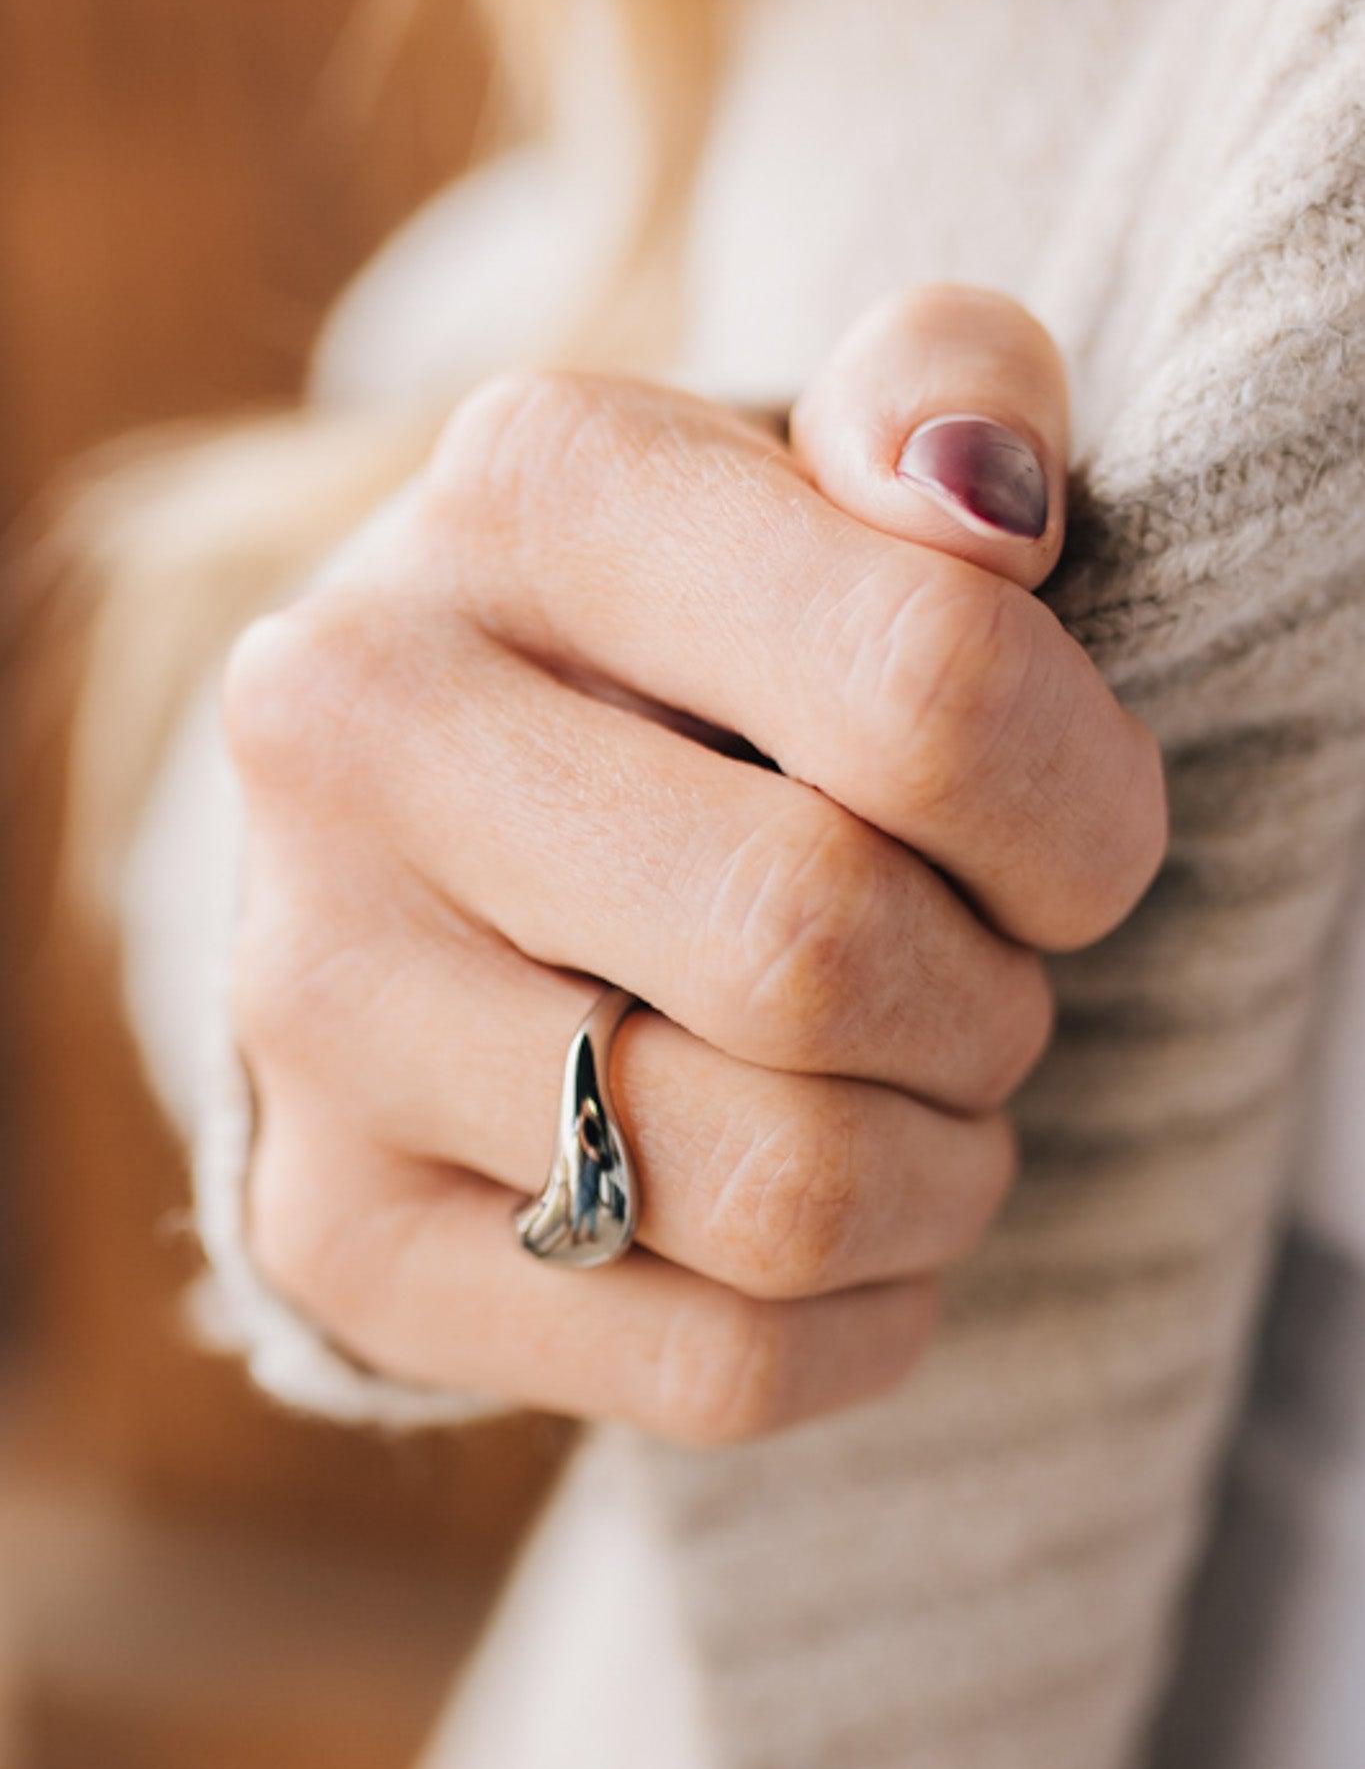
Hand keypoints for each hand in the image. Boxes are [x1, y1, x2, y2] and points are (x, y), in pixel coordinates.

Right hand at [222, 285, 1165, 1443]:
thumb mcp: (817, 478)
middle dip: (990, 1005)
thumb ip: (939, 401)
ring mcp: (312, 997)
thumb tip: (982, 487)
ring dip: (940, 1176)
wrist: (440, 824)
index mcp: (520, 492)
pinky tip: (850, 1238)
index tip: (1075, 849)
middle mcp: (353, 728)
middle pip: (823, 954)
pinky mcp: (335, 1224)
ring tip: (919, 1105)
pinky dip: (859, 1323)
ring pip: (776, 1194)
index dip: (1083, 812)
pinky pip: (708, 1367)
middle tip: (983, 984)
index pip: (928, 688)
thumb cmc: (697, 652)